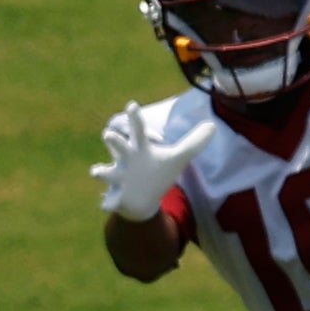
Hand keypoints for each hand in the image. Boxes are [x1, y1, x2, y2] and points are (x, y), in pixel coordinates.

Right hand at [90, 101, 214, 221]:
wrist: (140, 200)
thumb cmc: (155, 172)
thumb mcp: (176, 158)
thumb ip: (193, 143)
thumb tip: (212, 126)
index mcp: (140, 149)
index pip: (137, 130)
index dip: (134, 118)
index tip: (132, 105)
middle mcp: (127, 161)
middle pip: (118, 147)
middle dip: (114, 141)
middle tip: (108, 133)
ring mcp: (120, 179)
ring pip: (107, 173)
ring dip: (101, 171)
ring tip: (96, 171)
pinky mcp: (118, 197)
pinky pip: (110, 201)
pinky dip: (108, 203)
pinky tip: (106, 205)